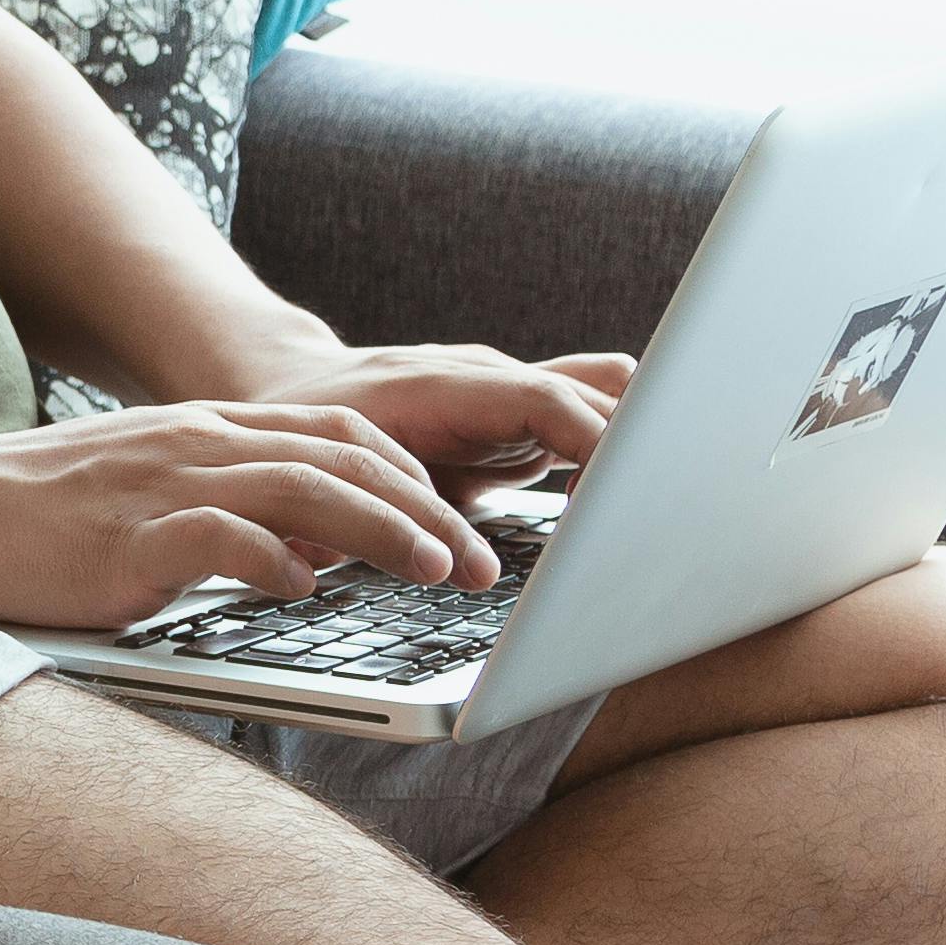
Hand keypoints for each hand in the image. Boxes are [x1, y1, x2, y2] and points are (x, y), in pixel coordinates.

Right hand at [0, 400, 512, 630]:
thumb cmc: (31, 520)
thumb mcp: (143, 498)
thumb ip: (226, 510)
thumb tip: (313, 554)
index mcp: (202, 430)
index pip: (340, 431)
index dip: (416, 477)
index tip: (462, 529)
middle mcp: (193, 442)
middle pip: (344, 454)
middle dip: (430, 508)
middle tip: (482, 568)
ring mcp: (160, 484)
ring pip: (305, 487)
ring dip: (385, 532)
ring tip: (436, 575)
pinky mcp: (124, 535)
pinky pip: (220, 535)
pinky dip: (276, 560)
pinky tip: (307, 589)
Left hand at [205, 340, 637, 506]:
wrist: (295, 385)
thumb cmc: (305, 430)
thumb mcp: (329, 473)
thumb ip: (376, 513)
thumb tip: (402, 566)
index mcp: (443, 385)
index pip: (544, 401)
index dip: (591, 446)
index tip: (616, 501)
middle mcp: (489, 378)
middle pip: (597, 394)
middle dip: (634, 452)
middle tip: (650, 520)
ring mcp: (510, 394)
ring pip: (607, 395)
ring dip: (635, 448)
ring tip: (650, 513)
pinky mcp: (520, 420)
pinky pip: (588, 420)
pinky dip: (616, 455)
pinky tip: (624, 507)